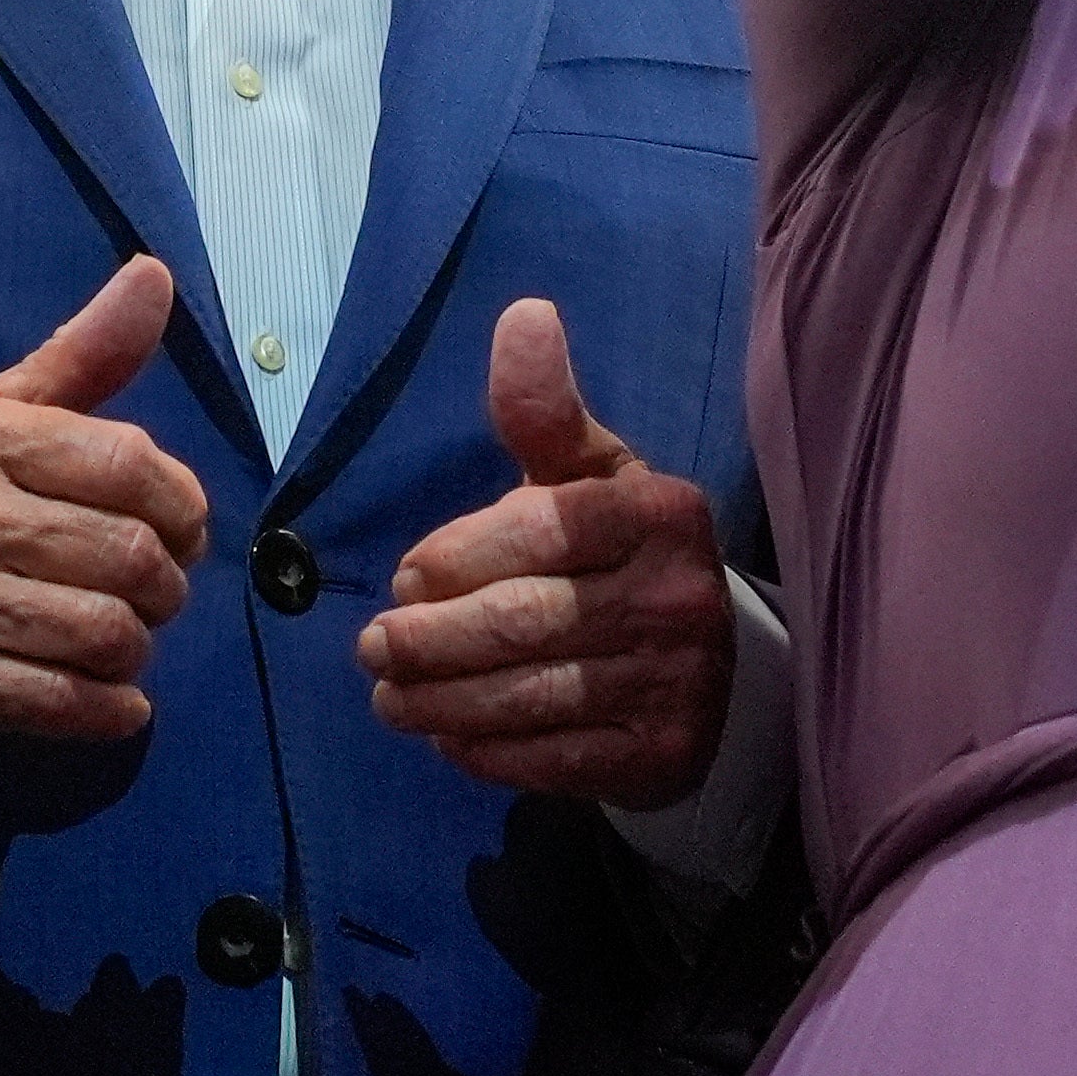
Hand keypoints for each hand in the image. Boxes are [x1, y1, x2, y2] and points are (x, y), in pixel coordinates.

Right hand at [0, 255, 206, 785]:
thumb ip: (79, 357)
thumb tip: (155, 273)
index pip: (130, 462)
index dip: (183, 505)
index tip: (179, 530)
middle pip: (131, 556)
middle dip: (165, 586)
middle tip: (151, 595)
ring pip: (108, 633)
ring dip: (136, 649)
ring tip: (120, 642)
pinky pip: (65, 701)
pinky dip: (111, 709)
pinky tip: (109, 699)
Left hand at [356, 300, 732, 805]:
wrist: (704, 669)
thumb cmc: (615, 554)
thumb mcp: (587, 476)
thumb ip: (542, 411)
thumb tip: (523, 315)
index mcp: (661, 512)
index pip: (542, 530)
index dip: (459, 556)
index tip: (403, 576)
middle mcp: (679, 596)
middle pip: (524, 620)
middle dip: (431, 637)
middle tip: (372, 646)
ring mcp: (677, 682)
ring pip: (528, 695)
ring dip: (439, 701)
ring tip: (388, 694)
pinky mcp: (664, 755)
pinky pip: (552, 760)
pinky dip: (485, 751)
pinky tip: (445, 737)